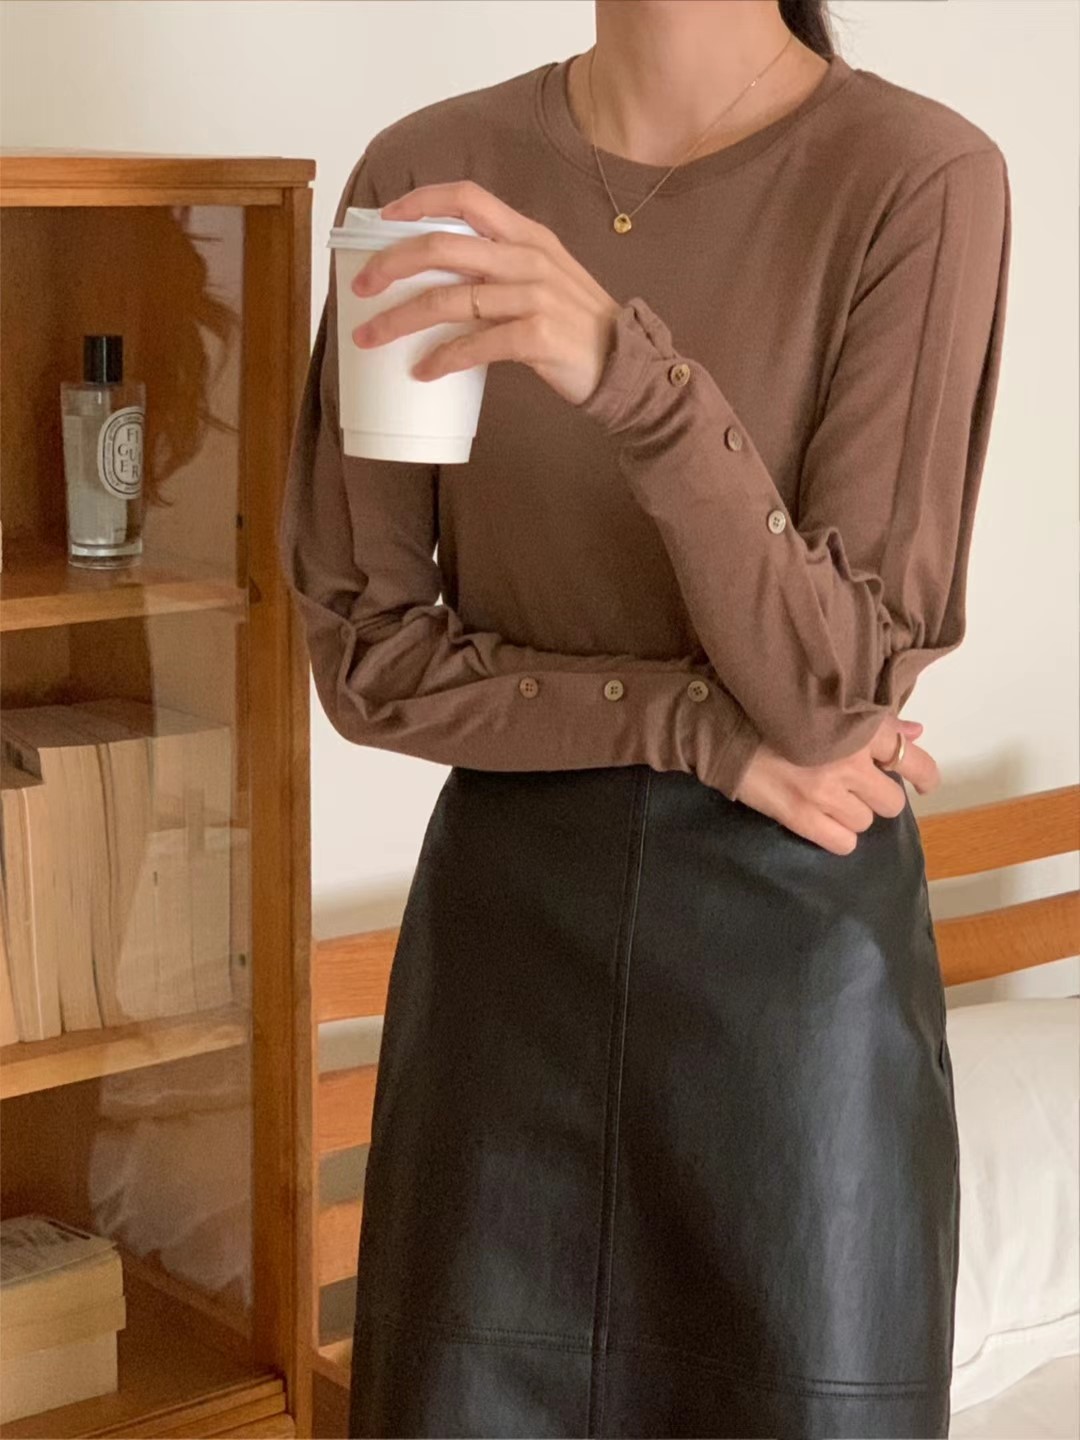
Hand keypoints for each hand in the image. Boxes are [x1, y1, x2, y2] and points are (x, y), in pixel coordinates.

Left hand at [350, 179, 618, 403]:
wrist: (626, 366)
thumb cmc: (575, 326)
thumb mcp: (541, 279)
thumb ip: (498, 268)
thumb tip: (436, 279)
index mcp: (527, 235)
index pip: (466, 198)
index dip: (419, 202)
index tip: (382, 221)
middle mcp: (528, 257)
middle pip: (443, 247)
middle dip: (391, 265)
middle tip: (360, 287)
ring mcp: (534, 296)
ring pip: (449, 299)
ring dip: (401, 320)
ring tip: (372, 339)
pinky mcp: (538, 336)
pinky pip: (476, 344)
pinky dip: (443, 358)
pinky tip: (423, 370)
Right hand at [732, 716, 939, 855]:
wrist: (726, 729)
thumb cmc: (776, 711)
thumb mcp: (830, 706)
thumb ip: (877, 722)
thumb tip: (916, 735)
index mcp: (859, 728)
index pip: (912, 760)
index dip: (924, 777)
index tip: (922, 783)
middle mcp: (849, 763)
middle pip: (891, 801)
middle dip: (876, 795)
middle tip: (855, 786)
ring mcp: (825, 794)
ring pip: (865, 822)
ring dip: (852, 813)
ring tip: (828, 798)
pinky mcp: (801, 817)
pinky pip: (843, 843)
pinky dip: (836, 835)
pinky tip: (820, 819)